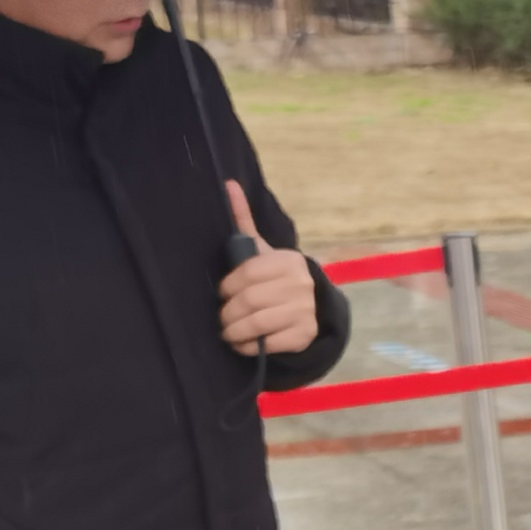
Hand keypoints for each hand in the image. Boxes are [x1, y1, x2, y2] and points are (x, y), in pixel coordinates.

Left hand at [217, 183, 315, 358]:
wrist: (308, 308)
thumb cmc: (274, 278)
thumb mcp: (261, 250)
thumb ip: (243, 220)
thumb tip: (228, 184)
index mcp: (288, 260)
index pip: (247, 273)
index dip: (228, 286)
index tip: (223, 293)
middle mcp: (300, 284)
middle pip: (249, 300)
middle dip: (228, 312)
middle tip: (222, 317)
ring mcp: (305, 310)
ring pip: (256, 323)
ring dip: (234, 331)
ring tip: (227, 331)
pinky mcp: (304, 335)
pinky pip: (267, 343)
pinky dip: (248, 346)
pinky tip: (243, 342)